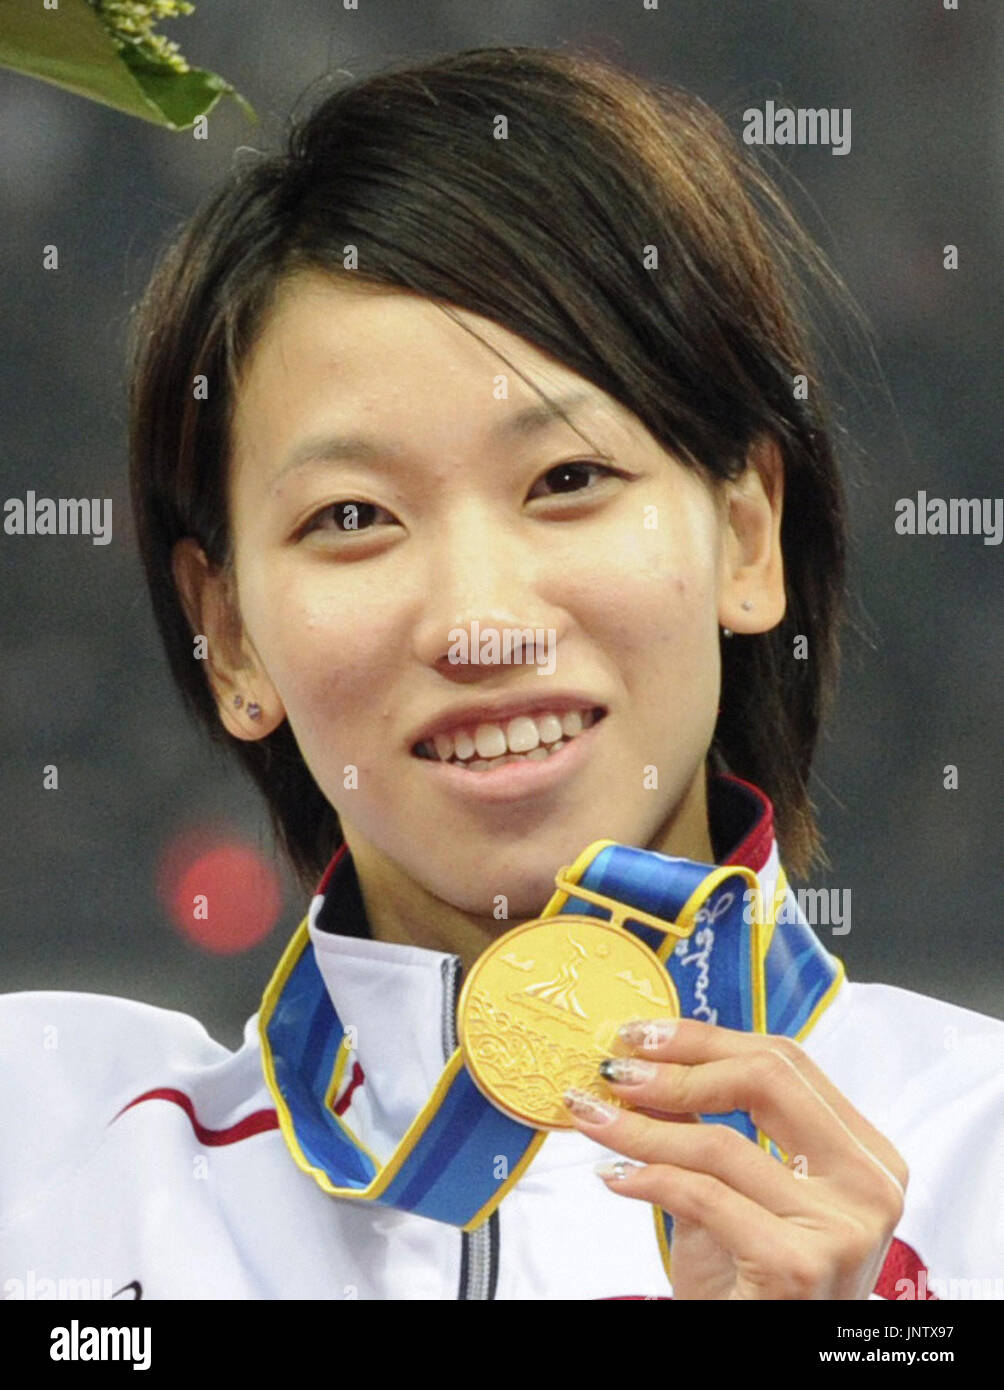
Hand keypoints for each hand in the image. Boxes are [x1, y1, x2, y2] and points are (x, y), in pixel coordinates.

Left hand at [562, 1017, 907, 1299]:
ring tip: (593, 1118)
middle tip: (615, 1066)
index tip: (643, 1034)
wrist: (760, 1361)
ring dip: (640, 1127)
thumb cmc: (750, 1286)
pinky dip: (647, 1177)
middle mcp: (871, 1187)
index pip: (788, 1063)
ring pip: (721, 1142)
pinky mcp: (797, 1266)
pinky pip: (703, 1196)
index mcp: (867, 1157)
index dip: (708, 1039)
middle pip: (768, 1079)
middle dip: (678, 1065)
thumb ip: (709, 1128)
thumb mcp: (736, 1194)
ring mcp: (841, 1228)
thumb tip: (650, 1060)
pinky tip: (614, 1176)